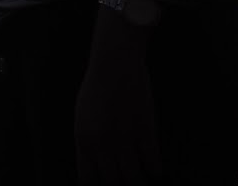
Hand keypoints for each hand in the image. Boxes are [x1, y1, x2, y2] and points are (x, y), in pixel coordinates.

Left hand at [74, 11, 168, 184]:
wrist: (114, 63)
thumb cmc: (96, 87)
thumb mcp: (82, 116)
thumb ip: (88, 143)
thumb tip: (95, 166)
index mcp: (83, 139)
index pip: (88, 179)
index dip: (98, 185)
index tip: (107, 184)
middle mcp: (102, 143)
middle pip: (113, 182)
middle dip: (120, 184)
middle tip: (127, 180)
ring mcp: (125, 139)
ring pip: (134, 179)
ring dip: (139, 180)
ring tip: (142, 179)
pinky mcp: (145, 132)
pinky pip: (152, 164)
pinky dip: (155, 170)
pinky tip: (155, 169)